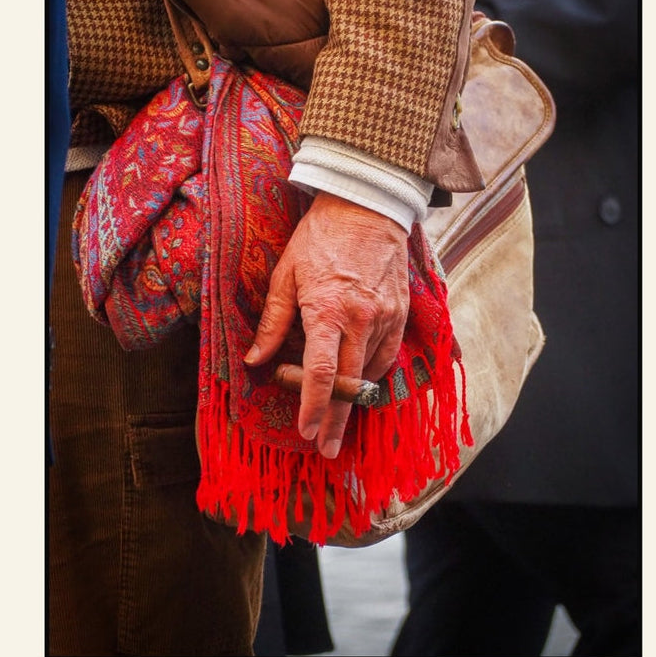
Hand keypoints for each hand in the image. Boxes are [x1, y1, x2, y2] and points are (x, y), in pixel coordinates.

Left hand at [244, 191, 408, 457]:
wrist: (368, 206)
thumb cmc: (320, 237)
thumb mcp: (285, 274)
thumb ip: (273, 321)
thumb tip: (255, 360)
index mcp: (328, 310)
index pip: (320, 373)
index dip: (313, 407)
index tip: (307, 433)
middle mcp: (361, 320)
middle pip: (349, 385)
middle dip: (337, 421)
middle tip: (328, 449)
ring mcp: (385, 318)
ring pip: (369, 373)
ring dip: (353, 397)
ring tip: (337, 415)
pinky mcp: (401, 313)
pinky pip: (386, 355)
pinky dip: (370, 372)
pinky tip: (357, 379)